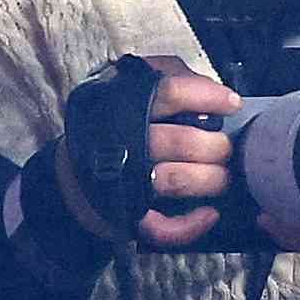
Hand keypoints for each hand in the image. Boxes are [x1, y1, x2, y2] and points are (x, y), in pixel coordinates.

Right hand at [58, 54, 236, 248]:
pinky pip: (162, 226)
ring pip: (176, 180)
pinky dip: (190, 224)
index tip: (231, 104)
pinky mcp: (127, 214)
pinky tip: (209, 214)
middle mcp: (123, 140)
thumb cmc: (108, 127)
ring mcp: (125, 180)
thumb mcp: (125, 87)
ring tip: (222, 177)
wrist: (68, 179)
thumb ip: (164, 73)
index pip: (169, 92)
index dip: (206, 96)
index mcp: (123, 105)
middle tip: (224, 147)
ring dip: (210, 180)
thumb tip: (207, 82)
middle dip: (216, 146)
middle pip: (181, 140)